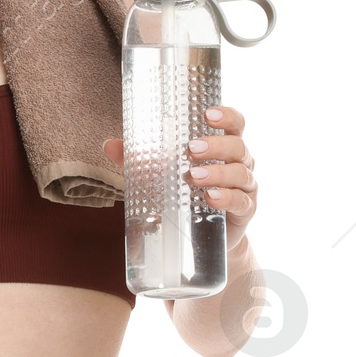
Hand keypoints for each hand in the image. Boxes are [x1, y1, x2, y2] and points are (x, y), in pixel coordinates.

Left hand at [102, 103, 256, 249]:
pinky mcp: (245, 211)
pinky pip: (241, 201)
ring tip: (193, 177)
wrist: (203, 241)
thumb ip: (141, 161)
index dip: (227, 116)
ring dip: (218, 173)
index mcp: (224, 148)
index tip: (207, 114)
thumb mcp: (164, 177)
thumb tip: (110, 145)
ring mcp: (245, 187)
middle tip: (190, 149)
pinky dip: (227, 198)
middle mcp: (240, 163)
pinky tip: (211, 199)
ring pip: (240, 173)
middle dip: (216, 145)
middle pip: (237, 146)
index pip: (235, 124)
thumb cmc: (187, 197)